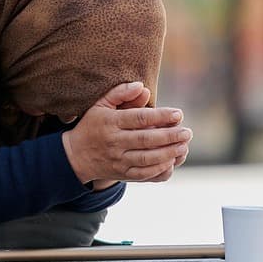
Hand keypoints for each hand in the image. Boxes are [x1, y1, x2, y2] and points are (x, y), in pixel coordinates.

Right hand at [61, 82, 191, 187]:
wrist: (76, 156)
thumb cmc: (93, 125)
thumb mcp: (101, 105)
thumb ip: (121, 93)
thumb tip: (143, 87)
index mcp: (110, 122)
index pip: (138, 118)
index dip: (160, 116)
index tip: (178, 114)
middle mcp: (114, 142)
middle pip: (146, 139)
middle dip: (169, 136)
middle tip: (187, 132)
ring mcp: (118, 160)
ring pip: (146, 158)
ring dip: (168, 153)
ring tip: (183, 146)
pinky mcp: (122, 174)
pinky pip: (143, 174)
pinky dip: (159, 169)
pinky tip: (172, 161)